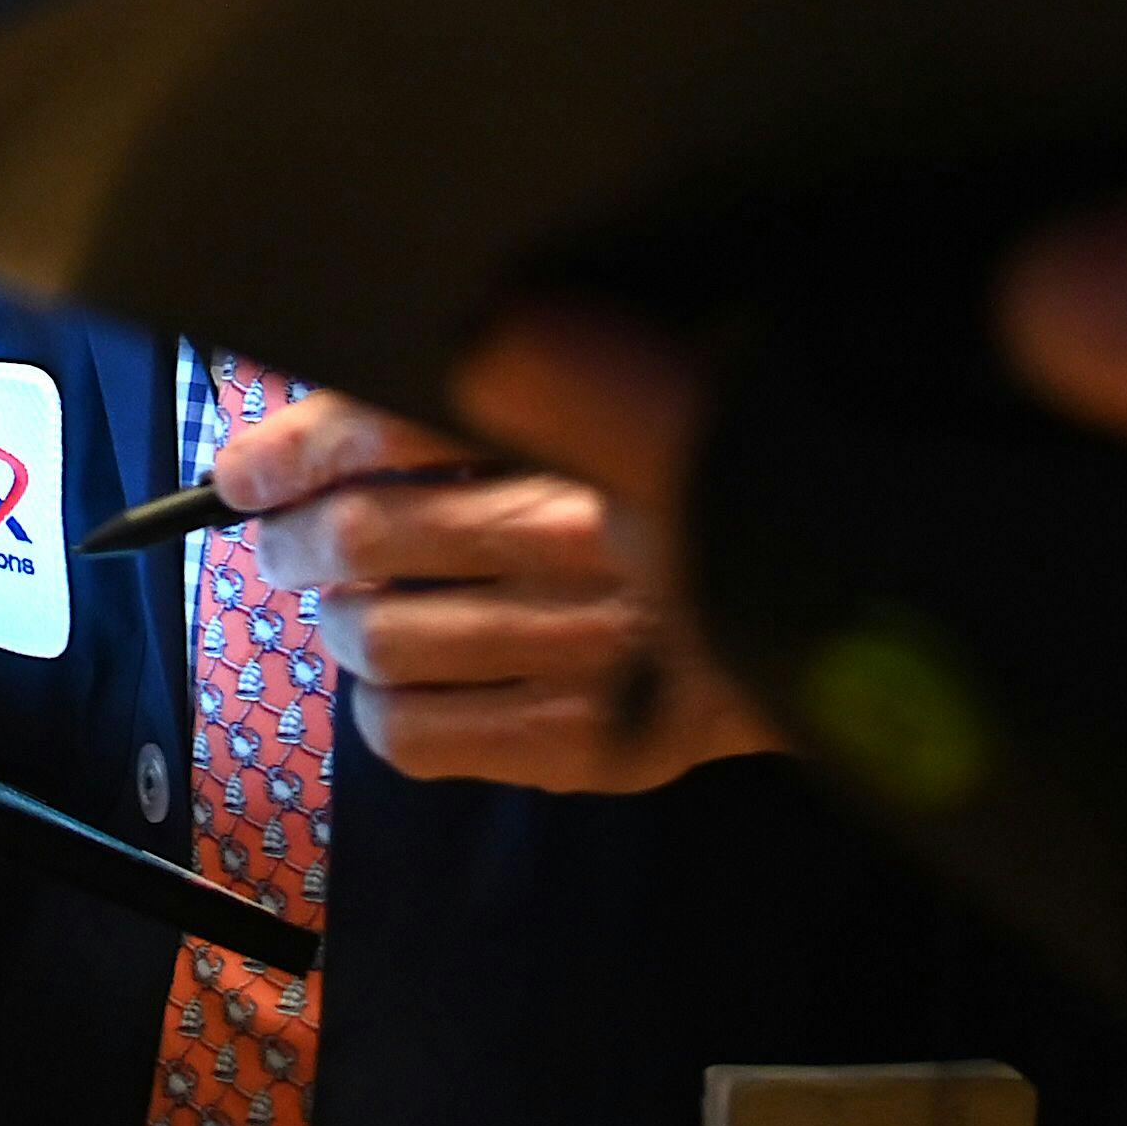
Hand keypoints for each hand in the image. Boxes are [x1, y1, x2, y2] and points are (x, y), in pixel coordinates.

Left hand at [218, 386, 777, 792]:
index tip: (248, 466)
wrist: (878, 610)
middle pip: (369, 534)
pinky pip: (427, 739)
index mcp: (599, 424)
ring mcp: (593, 652)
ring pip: (385, 641)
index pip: (394, 425)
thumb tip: (382, 389)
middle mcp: (591, 538)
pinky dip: (382, 711)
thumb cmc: (747, 484)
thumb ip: (536, 382)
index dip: (297, 445)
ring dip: (339, 624)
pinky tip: (398, 688)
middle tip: (286, 540)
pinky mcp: (599, 743)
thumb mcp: (661, 388)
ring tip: (345, 611)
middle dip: (299, 538)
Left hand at [463, 193, 1126, 1085]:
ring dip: (897, 567)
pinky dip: (1040, 633)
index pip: (901, 590)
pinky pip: (1119, 769)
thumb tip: (1031, 299)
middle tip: (607, 317)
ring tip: (758, 378)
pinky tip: (1016, 494)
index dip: (692, 443)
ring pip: (1010, 734)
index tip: (519, 317)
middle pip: (923, 684)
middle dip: (754, 501)